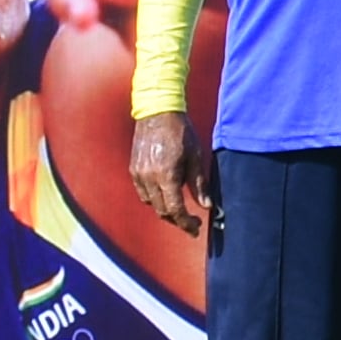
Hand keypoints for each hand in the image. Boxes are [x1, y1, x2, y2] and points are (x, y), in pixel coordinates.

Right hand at [127, 106, 211, 240]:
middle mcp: (149, 178)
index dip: (186, 223)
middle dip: (177, 220)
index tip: (196, 228)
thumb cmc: (181, 132)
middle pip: (162, 211)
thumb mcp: (196, 157)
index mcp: (167, 175)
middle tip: (192, 223)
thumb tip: (206, 206)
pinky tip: (166, 195)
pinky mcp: (133, 169)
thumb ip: (199, 184)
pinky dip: (155, 199)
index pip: (175, 209)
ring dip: (165, 210)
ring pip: (151, 204)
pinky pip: (143, 193)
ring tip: (180, 210)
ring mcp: (138, 174)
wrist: (158, 111)